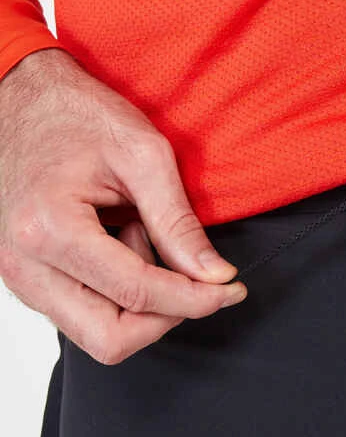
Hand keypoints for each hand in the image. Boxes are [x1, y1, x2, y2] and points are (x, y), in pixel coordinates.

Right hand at [0, 48, 246, 363]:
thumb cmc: (79, 115)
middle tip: (200, 280)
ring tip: (145, 235)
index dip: (197, 299)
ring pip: (94, 333)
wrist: (22, 98)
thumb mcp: (143, 155)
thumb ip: (178, 222)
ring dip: (140, 301)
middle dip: (166, 316)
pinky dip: (117, 291)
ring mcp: (17, 275)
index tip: (232, 289)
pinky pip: (80, 310)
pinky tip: (126, 240)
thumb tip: (216, 274)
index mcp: (49, 229)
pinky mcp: (25, 275)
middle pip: (109, 339)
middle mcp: (23, 265)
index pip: (137, 293)